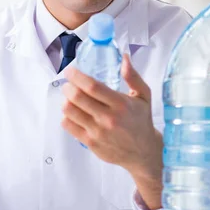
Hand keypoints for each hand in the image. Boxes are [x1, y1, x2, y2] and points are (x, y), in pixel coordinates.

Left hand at [61, 53, 162, 209]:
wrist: (143, 152)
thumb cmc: (141, 120)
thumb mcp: (144, 96)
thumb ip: (133, 76)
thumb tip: (124, 57)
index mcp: (121, 104)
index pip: (92, 87)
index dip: (77, 76)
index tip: (70, 71)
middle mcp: (108, 118)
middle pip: (77, 98)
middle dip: (68, 87)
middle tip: (68, 84)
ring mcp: (97, 132)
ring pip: (69, 111)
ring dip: (66, 100)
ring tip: (70, 98)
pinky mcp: (90, 143)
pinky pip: (68, 126)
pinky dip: (66, 116)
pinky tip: (73, 113)